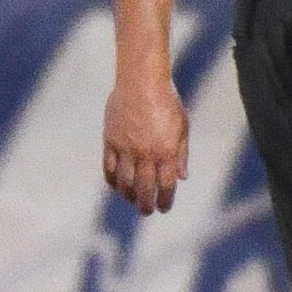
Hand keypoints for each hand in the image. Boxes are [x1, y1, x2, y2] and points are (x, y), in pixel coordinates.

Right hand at [103, 69, 189, 213]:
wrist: (141, 81)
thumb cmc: (166, 101)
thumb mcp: (182, 127)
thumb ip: (181, 154)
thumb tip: (182, 178)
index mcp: (166, 151)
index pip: (165, 185)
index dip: (165, 200)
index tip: (163, 208)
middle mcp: (145, 153)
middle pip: (143, 188)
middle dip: (146, 204)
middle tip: (146, 211)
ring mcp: (126, 148)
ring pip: (124, 181)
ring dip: (128, 195)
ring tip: (131, 199)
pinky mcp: (110, 140)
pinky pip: (109, 167)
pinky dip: (112, 180)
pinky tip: (116, 186)